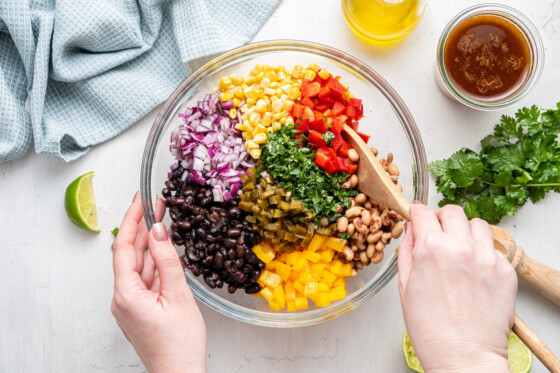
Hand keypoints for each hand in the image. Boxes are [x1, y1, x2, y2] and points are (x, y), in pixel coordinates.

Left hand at [111, 193, 205, 372]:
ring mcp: (129, 304)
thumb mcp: (178, 296)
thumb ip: (167, 260)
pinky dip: (154, 262)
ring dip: (149, 243)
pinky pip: (144, 278)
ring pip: (138, 265)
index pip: (124, 247)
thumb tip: (159, 232)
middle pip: (129, 253)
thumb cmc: (179, 344)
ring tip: (161, 220)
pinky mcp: (138, 308)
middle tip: (155, 204)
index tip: (141, 201)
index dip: (132, 220)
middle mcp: (122, 298)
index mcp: (126, 294)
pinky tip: (163, 251)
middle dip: (141, 227)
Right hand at [398, 204, 516, 372]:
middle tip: (438, 231)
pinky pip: (494, 248)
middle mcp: (461, 247)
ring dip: (465, 231)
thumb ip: (407, 251)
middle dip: (441, 218)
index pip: (423, 213)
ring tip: (459, 249)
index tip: (418, 214)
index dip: (417, 212)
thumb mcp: (405, 286)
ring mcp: (487, 257)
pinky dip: (482, 252)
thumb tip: (411, 231)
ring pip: (477, 225)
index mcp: (431, 248)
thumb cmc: (431, 329)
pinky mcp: (506, 270)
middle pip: (452, 212)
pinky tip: (474, 270)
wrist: (464, 356)